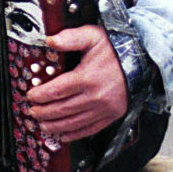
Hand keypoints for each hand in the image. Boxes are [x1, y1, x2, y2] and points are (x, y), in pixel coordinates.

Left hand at [26, 25, 128, 141]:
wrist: (142, 59)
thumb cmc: (116, 47)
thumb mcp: (92, 35)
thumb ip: (70, 38)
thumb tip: (49, 40)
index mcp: (87, 77)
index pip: (57, 90)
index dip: (40, 95)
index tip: (30, 96)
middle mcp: (96, 96)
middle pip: (63, 109)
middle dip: (44, 112)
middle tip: (32, 112)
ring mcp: (105, 108)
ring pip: (74, 122)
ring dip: (56, 126)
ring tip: (42, 125)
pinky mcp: (113, 115)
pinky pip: (91, 129)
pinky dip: (75, 134)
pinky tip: (63, 135)